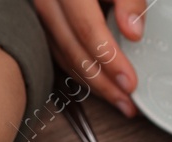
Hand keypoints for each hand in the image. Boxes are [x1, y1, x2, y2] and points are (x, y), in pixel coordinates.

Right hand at [34, 0, 147, 115]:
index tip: (129, 81)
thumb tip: (133, 31)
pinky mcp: (40, 18)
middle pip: (72, 49)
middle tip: (126, 102)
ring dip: (90, 83)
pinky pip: (56, 51)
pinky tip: (96, 82)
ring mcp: (38, 9)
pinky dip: (77, 70)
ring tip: (117, 100)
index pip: (86, 28)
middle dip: (101, 82)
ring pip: (62, 54)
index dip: (109, 58)